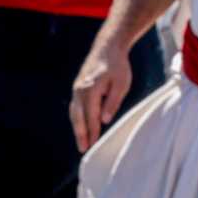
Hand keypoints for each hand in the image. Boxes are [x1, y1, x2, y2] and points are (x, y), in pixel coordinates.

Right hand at [69, 38, 133, 152]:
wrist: (107, 48)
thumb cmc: (118, 66)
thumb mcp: (122, 84)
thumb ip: (112, 102)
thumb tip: (104, 120)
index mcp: (90, 90)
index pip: (91, 117)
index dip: (92, 132)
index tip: (92, 145)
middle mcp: (79, 90)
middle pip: (78, 117)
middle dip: (81, 134)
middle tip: (83, 149)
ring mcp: (77, 88)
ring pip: (75, 112)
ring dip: (77, 127)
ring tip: (82, 141)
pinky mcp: (78, 86)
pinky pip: (76, 106)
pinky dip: (77, 117)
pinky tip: (81, 125)